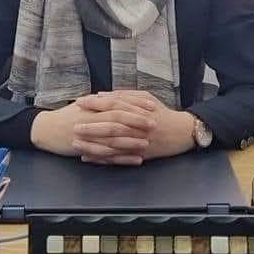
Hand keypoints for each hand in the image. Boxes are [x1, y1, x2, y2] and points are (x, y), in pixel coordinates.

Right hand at [31, 94, 156, 164]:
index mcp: (92, 107)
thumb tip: (122, 97)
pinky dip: (122, 158)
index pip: (118, 102)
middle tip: (154, 123)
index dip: (136, 104)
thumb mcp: (84, 106)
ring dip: (132, 141)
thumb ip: (102, 103)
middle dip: (137, 121)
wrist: (45, 130)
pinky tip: (136, 160)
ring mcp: (87, 136)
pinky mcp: (85, 150)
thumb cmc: (66, 117)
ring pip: (113, 139)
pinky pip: (107, 156)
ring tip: (147, 143)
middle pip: (117, 119)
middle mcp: (90, 119)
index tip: (152, 105)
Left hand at [76, 91, 194, 161]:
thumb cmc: (161, 112)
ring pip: (111, 144)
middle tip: (73, 125)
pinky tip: (87, 157)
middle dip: (90, 125)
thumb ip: (123, 95)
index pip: (113, 104)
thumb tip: (101, 94)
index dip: (94, 103)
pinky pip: (117, 158)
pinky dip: (101, 158)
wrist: (180, 132)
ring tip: (76, 143)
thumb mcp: (145, 97)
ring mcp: (138, 142)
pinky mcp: (138, 155)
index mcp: (138, 109)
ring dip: (92, 145)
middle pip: (110, 125)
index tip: (79, 102)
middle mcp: (138, 125)